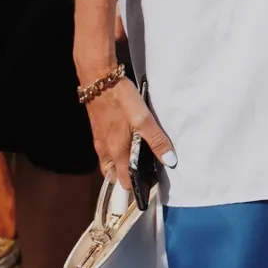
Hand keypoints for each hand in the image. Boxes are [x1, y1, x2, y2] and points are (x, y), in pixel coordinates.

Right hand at [83, 76, 175, 191]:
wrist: (98, 80)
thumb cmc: (121, 100)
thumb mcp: (143, 119)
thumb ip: (156, 140)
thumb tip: (170, 161)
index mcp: (116, 152)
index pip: (124, 181)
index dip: (135, 187)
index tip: (149, 188)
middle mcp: (105, 150)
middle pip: (114, 174)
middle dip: (126, 179)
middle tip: (143, 175)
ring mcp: (99, 140)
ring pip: (109, 162)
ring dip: (120, 166)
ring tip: (137, 162)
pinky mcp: (98, 129)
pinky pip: (106, 150)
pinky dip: (115, 154)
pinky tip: (125, 143)